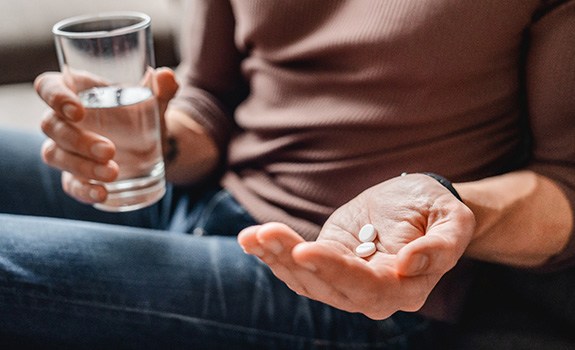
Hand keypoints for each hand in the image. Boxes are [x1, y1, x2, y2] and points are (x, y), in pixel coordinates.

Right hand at [34, 68, 177, 203]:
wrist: (154, 145)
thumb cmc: (143, 113)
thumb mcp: (154, 101)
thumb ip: (162, 88)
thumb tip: (166, 76)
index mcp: (77, 91)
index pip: (48, 86)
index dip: (55, 97)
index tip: (78, 112)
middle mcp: (63, 119)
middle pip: (51, 126)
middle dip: (78, 140)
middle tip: (110, 150)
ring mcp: (66, 149)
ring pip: (55, 156)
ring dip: (81, 166)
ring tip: (114, 173)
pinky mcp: (75, 175)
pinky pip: (69, 184)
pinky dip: (83, 191)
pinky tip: (103, 194)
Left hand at [238, 174, 474, 318]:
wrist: (418, 206)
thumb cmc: (438, 210)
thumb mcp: (454, 220)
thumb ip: (441, 246)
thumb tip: (408, 264)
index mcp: (405, 288)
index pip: (367, 287)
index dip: (336, 270)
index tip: (306, 249)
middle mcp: (372, 294)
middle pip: (327, 287)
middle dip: (294, 261)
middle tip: (266, 234)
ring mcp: (345, 281)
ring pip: (306, 280)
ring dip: (276, 258)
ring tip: (252, 235)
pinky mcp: (328, 263)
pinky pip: (298, 267)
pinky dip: (273, 254)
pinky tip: (251, 239)